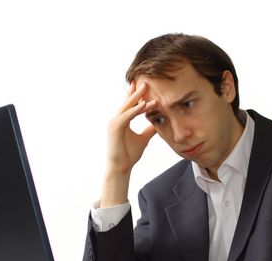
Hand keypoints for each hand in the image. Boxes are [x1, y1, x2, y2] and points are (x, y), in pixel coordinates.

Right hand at [100, 83, 157, 206]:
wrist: (121, 168)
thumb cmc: (129, 155)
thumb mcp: (143, 139)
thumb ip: (149, 130)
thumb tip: (158, 124)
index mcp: (121, 121)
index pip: (130, 105)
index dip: (137, 96)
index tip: (145, 86)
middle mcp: (116, 120)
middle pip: (128, 103)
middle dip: (136, 91)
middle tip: (145, 80)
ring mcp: (114, 123)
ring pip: (127, 107)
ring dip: (137, 97)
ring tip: (146, 87)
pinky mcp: (114, 128)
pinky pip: (127, 116)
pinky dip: (135, 110)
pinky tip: (144, 104)